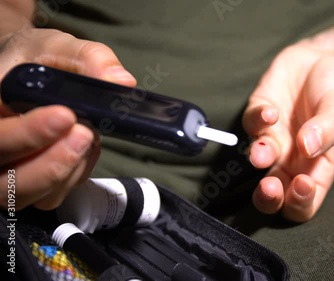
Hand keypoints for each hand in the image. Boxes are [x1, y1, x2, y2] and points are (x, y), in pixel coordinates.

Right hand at [0, 28, 135, 209]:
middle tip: (84, 133)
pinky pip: (50, 197)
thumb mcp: (56, 46)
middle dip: (50, 160)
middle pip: (4, 179)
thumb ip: (87, 58)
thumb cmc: (35, 60)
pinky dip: (73, 176)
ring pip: (26, 193)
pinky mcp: (31, 186)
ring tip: (89, 137)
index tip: (66, 116)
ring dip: (65, 170)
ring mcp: (5, 173)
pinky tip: (86, 149)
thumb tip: (120, 80)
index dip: (27, 133)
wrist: (30, 72)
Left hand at [243, 40, 333, 221]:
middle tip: (270, 186)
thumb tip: (309, 148)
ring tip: (266, 149)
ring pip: (258, 160)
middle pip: (274, 193)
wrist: (324, 57)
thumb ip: (328, 129)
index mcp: (317, 167)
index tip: (302, 184)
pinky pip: (251, 123)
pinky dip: (258, 120)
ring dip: (259, 157)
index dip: (300, 203)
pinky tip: (271, 112)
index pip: (305, 203)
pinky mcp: (258, 115)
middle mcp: (291, 158)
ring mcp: (273, 137)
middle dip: (268, 197)